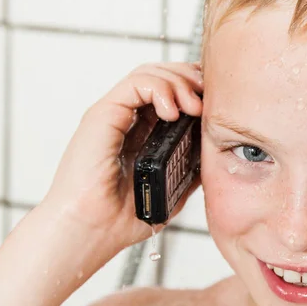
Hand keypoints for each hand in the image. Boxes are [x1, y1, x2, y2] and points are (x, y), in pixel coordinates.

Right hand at [40, 61, 203, 262]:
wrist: (91, 231)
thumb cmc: (121, 218)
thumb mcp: (170, 189)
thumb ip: (188, 167)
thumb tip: (213, 152)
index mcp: (140, 133)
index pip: (169, 93)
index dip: (193, 89)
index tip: (215, 102)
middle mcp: (125, 119)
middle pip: (161, 76)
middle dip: (190, 80)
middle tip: (207, 99)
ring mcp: (113, 115)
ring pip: (149, 73)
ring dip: (178, 82)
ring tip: (193, 106)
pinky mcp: (102, 115)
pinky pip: (135, 83)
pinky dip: (160, 89)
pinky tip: (173, 112)